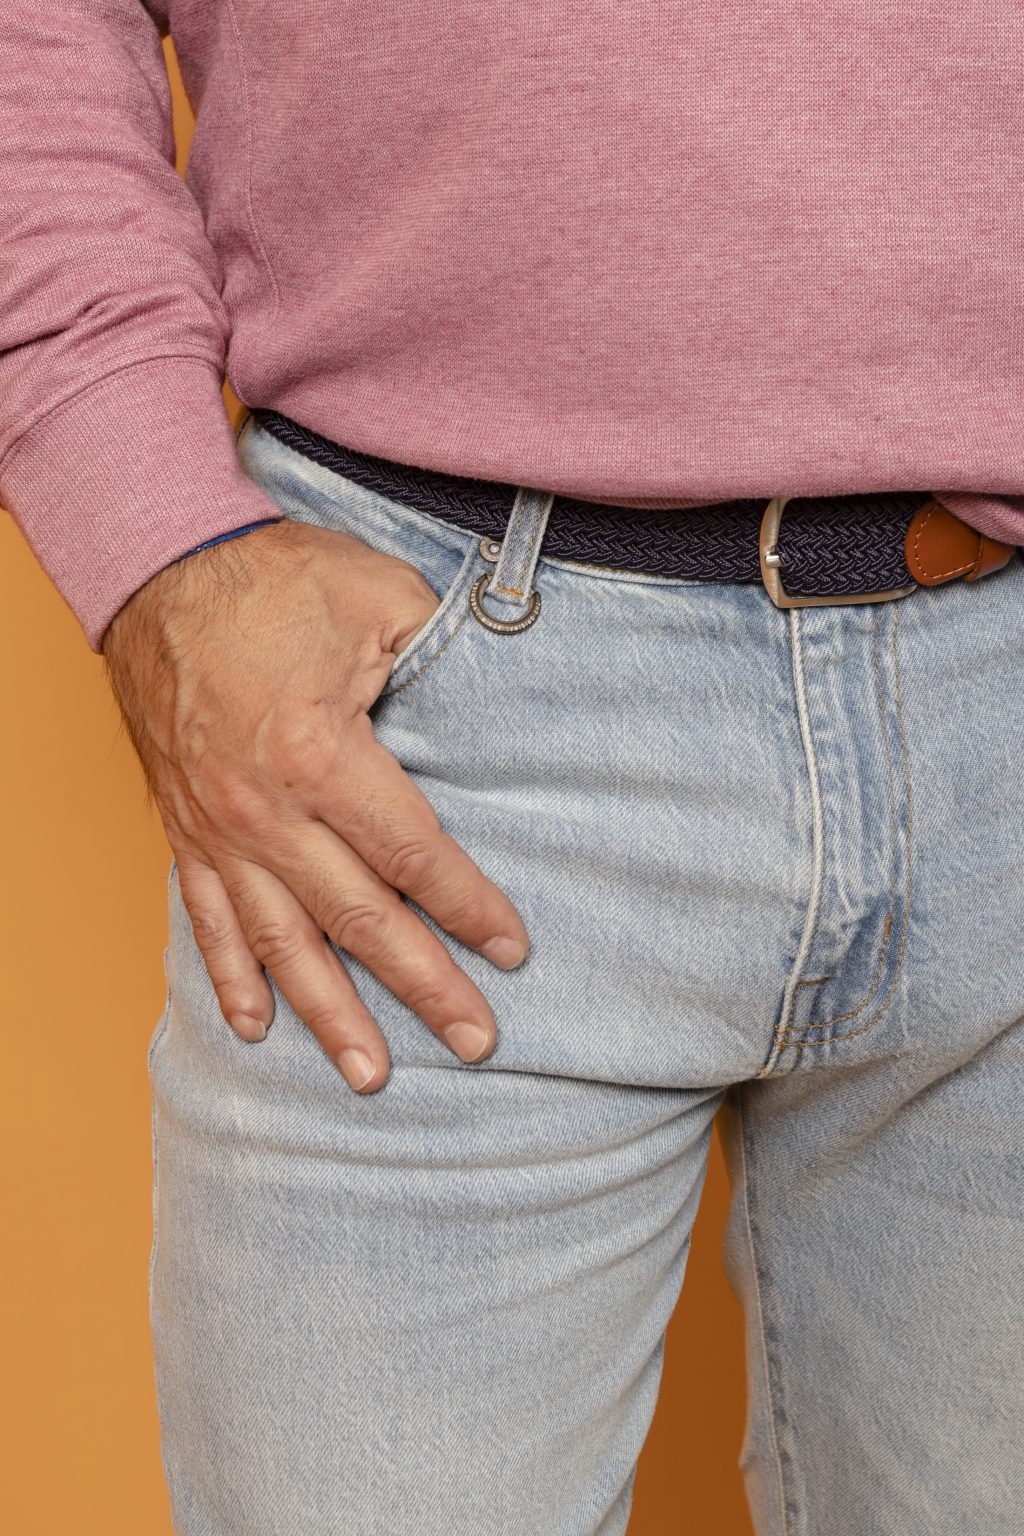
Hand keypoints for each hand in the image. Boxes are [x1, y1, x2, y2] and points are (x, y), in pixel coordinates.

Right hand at [102, 517, 529, 1091]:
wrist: (162, 568)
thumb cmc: (275, 581)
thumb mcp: (380, 598)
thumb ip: (442, 658)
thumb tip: (497, 705)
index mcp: (322, 756)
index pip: (414, 855)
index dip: (469, 907)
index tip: (511, 952)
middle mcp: (266, 811)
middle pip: (359, 919)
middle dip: (422, 986)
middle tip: (474, 1041)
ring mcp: (220, 829)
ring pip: (282, 942)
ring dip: (330, 1013)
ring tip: (371, 1074)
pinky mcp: (186, 830)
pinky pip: (209, 921)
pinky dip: (233, 978)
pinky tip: (259, 1026)